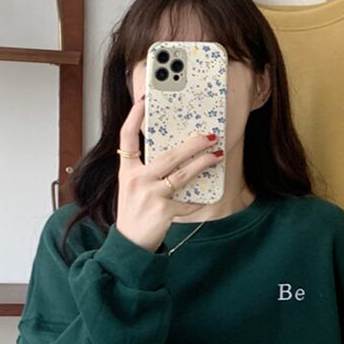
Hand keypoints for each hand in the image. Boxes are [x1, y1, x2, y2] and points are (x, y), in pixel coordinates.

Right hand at [115, 94, 224, 252]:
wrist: (130, 244)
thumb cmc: (135, 212)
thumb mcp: (133, 188)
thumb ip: (147, 171)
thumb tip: (175, 155)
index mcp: (127, 170)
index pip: (126, 137)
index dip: (134, 116)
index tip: (144, 99)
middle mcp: (137, 179)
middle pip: (168, 155)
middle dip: (192, 144)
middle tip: (209, 136)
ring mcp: (150, 195)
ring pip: (182, 175)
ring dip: (202, 164)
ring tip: (217, 156)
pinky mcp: (163, 211)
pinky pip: (187, 202)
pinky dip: (198, 201)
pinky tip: (208, 198)